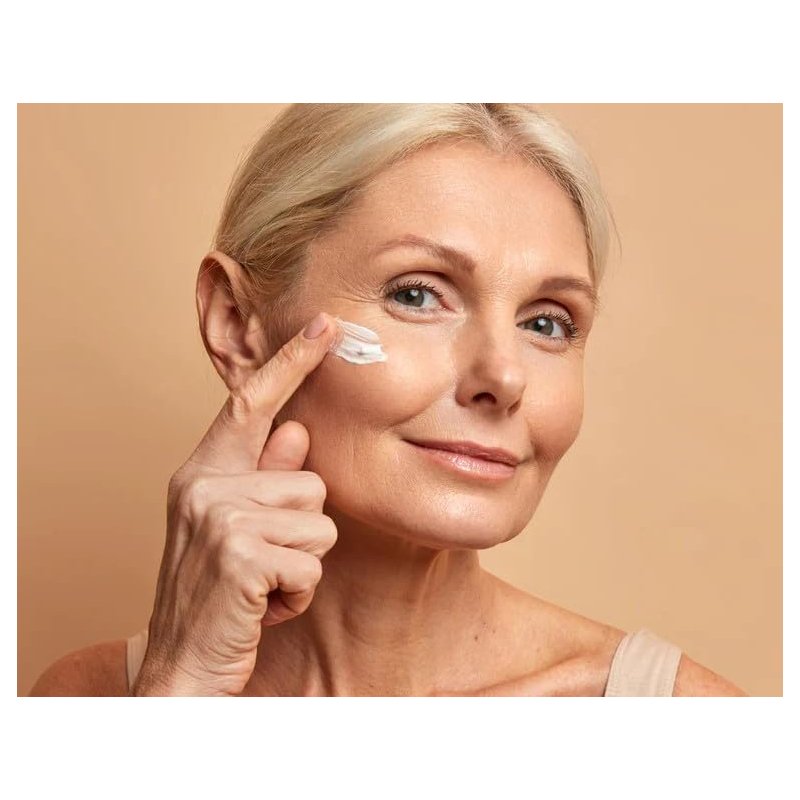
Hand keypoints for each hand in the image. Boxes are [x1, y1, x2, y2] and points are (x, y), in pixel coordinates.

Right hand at [131, 312, 339, 695]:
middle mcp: (205, 487)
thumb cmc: (215, 593)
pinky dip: (297, 595)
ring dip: (301, 565)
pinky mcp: (239, 556)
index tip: (326, 327)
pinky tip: (263, 607)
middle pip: (309, 482)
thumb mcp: (233, 528)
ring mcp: (218, 519)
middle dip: (302, 531)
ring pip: (319, 524)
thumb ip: (262, 476)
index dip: (290, 363)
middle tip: (263, 564)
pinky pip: (312, 566)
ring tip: (262, 584)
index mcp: (203, 473)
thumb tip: (298, 429)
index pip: (250, 404)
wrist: (181, 666)